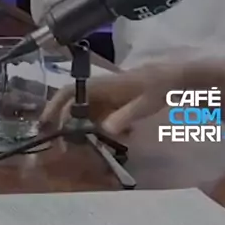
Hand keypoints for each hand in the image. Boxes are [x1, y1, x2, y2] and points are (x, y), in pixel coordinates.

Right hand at [41, 62, 182, 135]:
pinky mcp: (121, 102)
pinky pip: (106, 117)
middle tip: (67, 147)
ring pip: (91, 114)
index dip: (54, 105)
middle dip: (70, 125)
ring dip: (91, 130)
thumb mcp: (146, 102)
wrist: (179, 77)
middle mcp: (103, 90)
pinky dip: (109, 128)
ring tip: (101, 144)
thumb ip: (126, 115)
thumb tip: (104, 129)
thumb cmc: (162, 86)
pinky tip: (126, 135)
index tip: (46, 125)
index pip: (70, 91)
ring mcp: (111, 96)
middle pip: (76, 106)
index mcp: (105, 85)